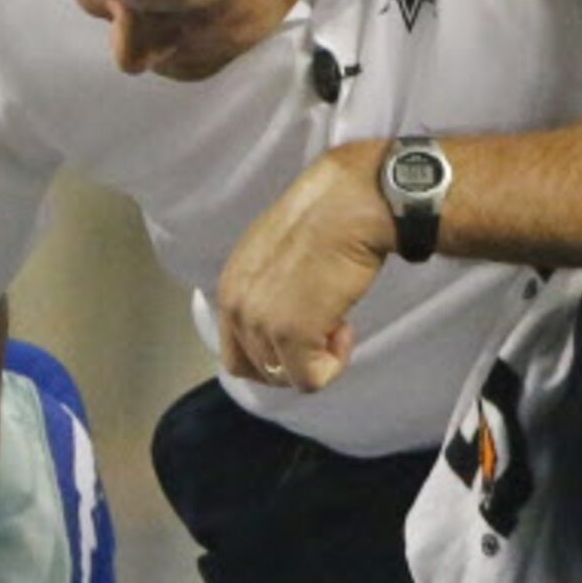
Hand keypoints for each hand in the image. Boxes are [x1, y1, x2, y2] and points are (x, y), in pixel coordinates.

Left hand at [213, 146, 387, 390]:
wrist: (351, 203)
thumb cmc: (327, 217)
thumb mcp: (277, 254)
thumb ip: (268, 289)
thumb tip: (288, 316)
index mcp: (230, 286)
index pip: (236, 352)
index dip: (273, 352)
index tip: (305, 329)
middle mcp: (235, 306)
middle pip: (257, 369)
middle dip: (294, 359)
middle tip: (326, 327)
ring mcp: (260, 322)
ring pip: (284, 376)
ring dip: (315, 358)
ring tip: (338, 321)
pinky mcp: (291, 334)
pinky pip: (310, 380)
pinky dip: (333, 365)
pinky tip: (346, 328)